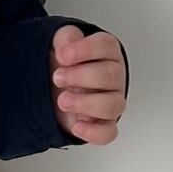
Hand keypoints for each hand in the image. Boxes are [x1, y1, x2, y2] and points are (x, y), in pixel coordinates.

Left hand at [50, 25, 127, 143]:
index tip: (63, 55)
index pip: (106, 46)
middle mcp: (114, 77)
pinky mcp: (104, 123)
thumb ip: (66, 39)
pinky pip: (108, 132)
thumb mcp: (63, 44)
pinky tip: (77, 125)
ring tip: (63, 100)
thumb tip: (66, 47)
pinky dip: (93, 132)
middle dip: (79, 76)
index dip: (85, 49)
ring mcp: (111, 101)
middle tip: (58, 77)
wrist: (60, 86)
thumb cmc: (67, 65)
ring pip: (113, 105)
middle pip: (109, 75)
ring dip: (85, 103)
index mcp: (106, 53)